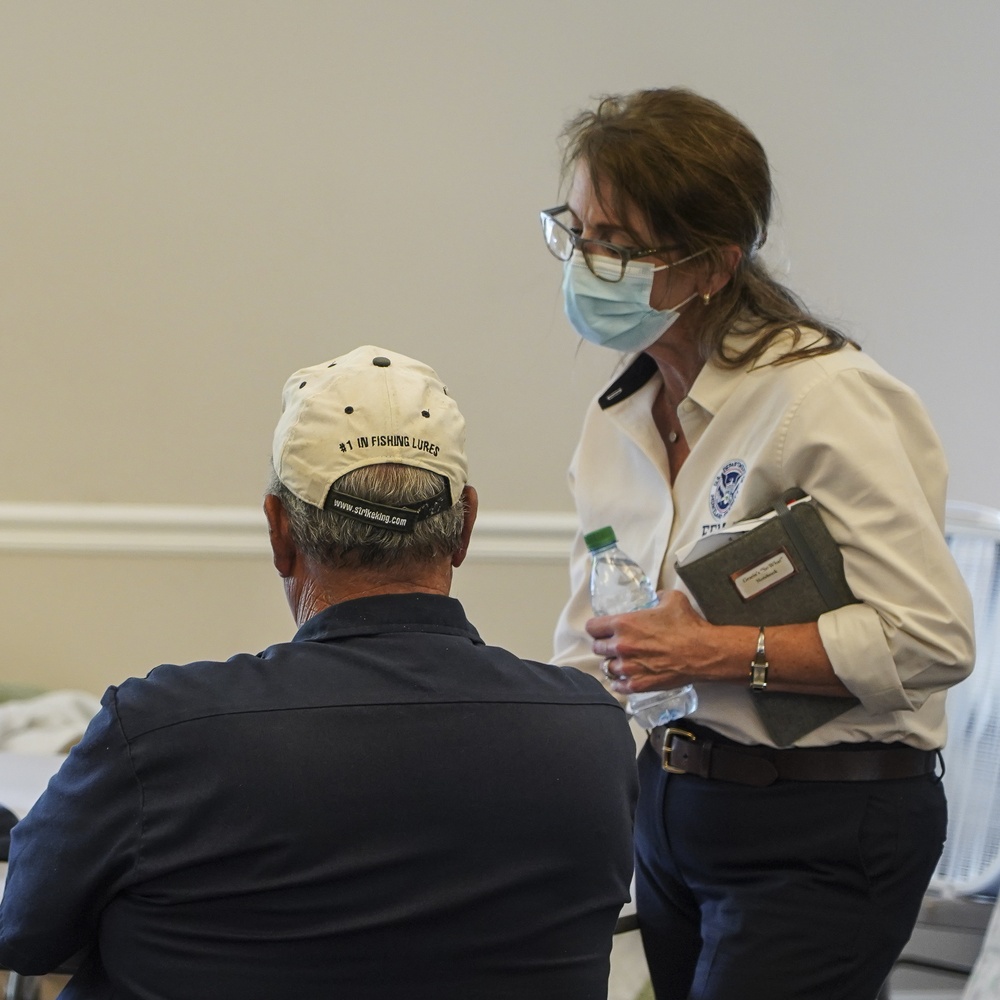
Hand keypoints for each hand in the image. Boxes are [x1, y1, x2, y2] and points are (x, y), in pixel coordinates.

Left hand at [588, 590, 712, 695]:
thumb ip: (658, 596)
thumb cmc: (688, 625)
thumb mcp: (672, 599)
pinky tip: (625, 678)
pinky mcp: (639, 684)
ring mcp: (629, 667)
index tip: (602, 629)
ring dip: (613, 663)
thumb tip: (656, 597)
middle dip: (604, 645)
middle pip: (597, 648)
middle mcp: (621, 646)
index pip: (592, 627)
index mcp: (624, 623)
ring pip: (606, 668)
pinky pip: (618, 686)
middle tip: (614, 644)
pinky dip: (619, 682)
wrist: (703, 652)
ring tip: (622, 661)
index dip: (597, 627)